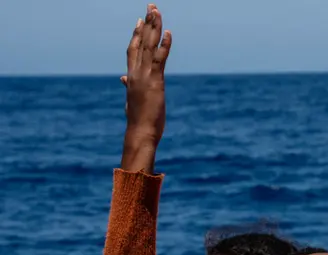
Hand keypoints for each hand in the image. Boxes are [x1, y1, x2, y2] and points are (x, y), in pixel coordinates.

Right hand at [124, 4, 170, 144]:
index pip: (133, 49)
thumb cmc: (139, 120)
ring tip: (157, 11)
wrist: (140, 132)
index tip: (140, 20)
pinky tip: (168, 33)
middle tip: (151, 6)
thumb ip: (129, 86)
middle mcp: (136, 72)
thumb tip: (123, 79)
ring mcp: (144, 76)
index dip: (136, 34)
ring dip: (154, 27)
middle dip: (146, 23)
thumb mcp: (133, 99)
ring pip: (149, 46)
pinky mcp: (155, 81)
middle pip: (141, 42)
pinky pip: (159, 59)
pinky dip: (164, 45)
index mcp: (132, 76)